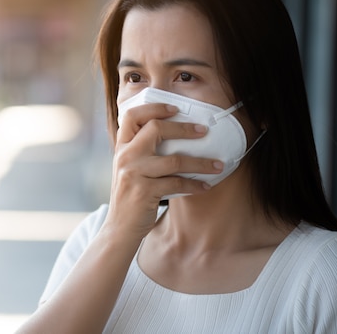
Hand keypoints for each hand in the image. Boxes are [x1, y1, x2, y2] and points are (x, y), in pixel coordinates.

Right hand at [105, 103, 221, 239]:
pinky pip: (177, 183)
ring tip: (217, 165)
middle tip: (204, 131)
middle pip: (156, 129)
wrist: (119, 228)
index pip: (131, 116)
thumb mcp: (129, 169)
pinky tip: (205, 186)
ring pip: (174, 159)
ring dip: (200, 162)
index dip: (154, 108)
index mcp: (121, 147)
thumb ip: (141, 151)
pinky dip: (194, 184)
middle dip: (184, 128)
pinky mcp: (144, 191)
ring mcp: (134, 173)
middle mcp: (125, 156)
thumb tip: (173, 134)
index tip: (175, 108)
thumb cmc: (130, 196)